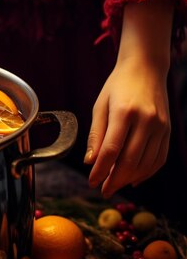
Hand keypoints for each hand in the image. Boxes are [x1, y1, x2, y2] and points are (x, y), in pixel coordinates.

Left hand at [85, 0, 173, 196]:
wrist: (146, 68)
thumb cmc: (117, 86)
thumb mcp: (100, 106)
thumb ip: (96, 134)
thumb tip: (91, 162)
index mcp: (124, 113)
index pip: (111, 150)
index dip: (100, 170)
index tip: (91, 182)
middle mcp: (146, 121)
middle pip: (130, 160)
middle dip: (114, 179)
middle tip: (103, 190)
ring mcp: (161, 126)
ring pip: (146, 163)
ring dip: (129, 178)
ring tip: (114, 185)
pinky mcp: (168, 130)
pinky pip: (160, 158)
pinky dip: (147, 172)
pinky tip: (134, 178)